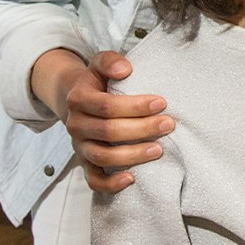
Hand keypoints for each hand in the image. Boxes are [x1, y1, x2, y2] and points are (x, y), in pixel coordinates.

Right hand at [35, 49, 170, 192]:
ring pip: (102, 157)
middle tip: (169, 124)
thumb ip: (110, 61)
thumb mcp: (99, 63)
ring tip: (159, 150)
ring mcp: (80, 146)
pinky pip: (93, 180)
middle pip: (108, 131)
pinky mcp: (85, 162)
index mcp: (79, 99)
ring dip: (132, 155)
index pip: (106, 106)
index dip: (135, 106)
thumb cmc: (97, 81)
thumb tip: (125, 69)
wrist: (75, 98)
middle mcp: (76, 124)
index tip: (162, 102)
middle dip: (142, 129)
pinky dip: (110, 184)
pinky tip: (132, 178)